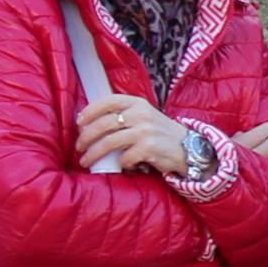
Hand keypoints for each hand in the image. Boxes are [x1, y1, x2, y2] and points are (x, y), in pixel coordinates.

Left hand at [74, 93, 191, 174]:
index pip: (108, 101)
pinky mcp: (148, 148)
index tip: (79, 122)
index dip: (90, 111)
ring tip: (86, 160)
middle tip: (79, 146)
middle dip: (87, 137)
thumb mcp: (145, 116)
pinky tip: (124, 165)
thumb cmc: (160, 134)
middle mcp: (141, 114)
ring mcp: (145, 131)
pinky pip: (125, 158)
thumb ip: (124, 115)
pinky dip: (121, 163)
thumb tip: (92, 123)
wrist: (188, 148)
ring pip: (109, 142)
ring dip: (94, 153)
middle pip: (104, 124)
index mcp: (138, 103)